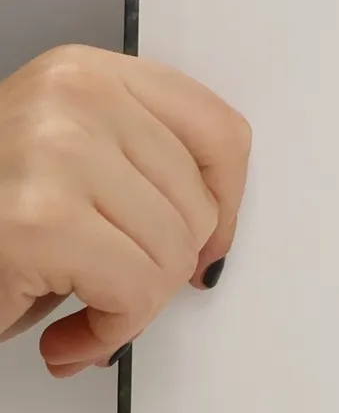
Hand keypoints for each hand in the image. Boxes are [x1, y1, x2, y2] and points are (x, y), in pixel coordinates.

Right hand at [0, 46, 250, 376]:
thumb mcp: (64, 160)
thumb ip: (137, 169)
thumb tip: (214, 236)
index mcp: (86, 74)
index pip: (220, 132)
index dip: (226, 205)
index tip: (208, 244)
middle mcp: (76, 99)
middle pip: (199, 205)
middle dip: (164, 270)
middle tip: (112, 292)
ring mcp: (58, 154)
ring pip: (174, 254)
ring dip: (132, 308)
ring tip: (82, 312)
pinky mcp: (39, 222)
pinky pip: (134, 292)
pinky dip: (110, 331)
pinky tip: (66, 338)